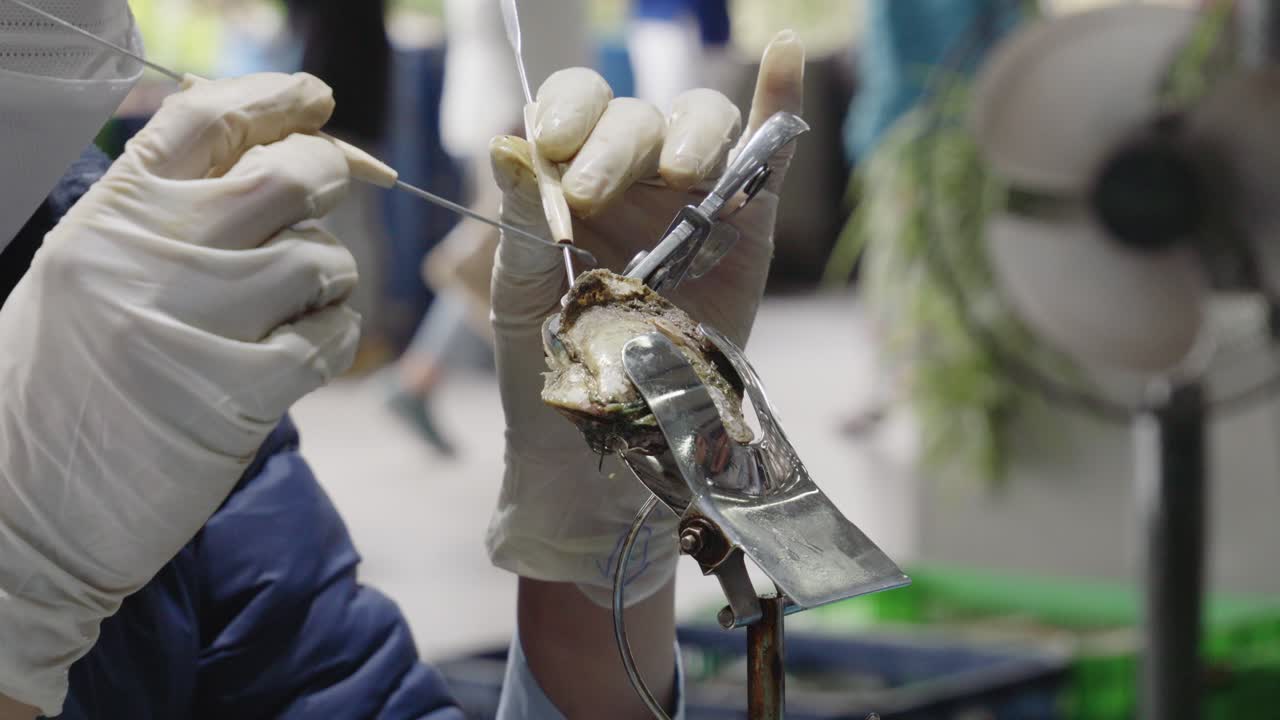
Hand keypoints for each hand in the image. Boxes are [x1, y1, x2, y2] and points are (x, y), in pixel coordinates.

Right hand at [0, 72, 358, 715]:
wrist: (19, 513)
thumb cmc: (60, 390)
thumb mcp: (88, 276)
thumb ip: (165, 216)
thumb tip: (269, 157)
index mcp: (109, 218)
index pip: (205, 118)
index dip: (275, 97)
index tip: (315, 99)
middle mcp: (153, 258)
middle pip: (286, 176)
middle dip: (330, 173)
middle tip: (332, 190)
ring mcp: (198, 325)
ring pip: (319, 259)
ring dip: (330, 275)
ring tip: (302, 301)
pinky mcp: (240, 395)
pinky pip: (329, 338)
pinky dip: (333, 338)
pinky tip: (303, 355)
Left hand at [486, 31, 805, 604]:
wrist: (596, 454)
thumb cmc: (547, 375)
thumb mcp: (518, 295)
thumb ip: (521, 221)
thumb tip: (508, 142)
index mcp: (569, 184)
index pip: (574, 108)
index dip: (566, 111)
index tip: (549, 147)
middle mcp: (631, 184)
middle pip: (637, 114)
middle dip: (615, 142)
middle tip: (593, 195)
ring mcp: (694, 207)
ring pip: (701, 126)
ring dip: (689, 132)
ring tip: (676, 173)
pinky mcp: (748, 237)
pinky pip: (769, 163)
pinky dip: (779, 105)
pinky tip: (783, 52)